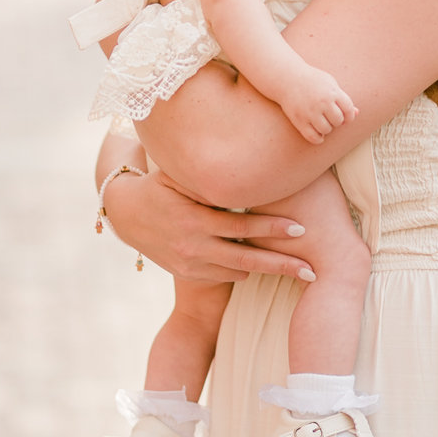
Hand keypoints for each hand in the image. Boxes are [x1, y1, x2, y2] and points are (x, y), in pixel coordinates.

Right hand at [102, 165, 317, 284]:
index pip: (243, 226)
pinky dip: (243, 269)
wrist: (125, 214)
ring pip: (238, 272)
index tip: (302, 228)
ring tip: (296, 268)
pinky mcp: (187, 274)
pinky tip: (260, 263)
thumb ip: (209, 176)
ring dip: (265, 268)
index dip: (273, 228)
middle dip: (282, 264)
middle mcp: (194, 247)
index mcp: (195, 220)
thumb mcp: (179, 176)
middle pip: (247, 259)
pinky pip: (224, 277)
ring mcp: (191, 265)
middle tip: (312, 269)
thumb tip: (245, 158)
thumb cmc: (161, 185)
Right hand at [278, 68, 357, 145]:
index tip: (345, 116)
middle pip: (338, 121)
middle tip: (330, 116)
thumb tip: (357, 113)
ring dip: (327, 129)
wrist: (288, 78)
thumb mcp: (330, 84)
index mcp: (332, 92)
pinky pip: (313, 137)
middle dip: (337, 121)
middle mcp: (322, 103)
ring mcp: (310, 112)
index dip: (349, 116)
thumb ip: (343, 98)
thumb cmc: (312, 81)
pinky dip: (318, 138)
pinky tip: (318, 132)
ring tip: (322, 122)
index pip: (348, 110)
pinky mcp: (299, 121)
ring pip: (326, 130)